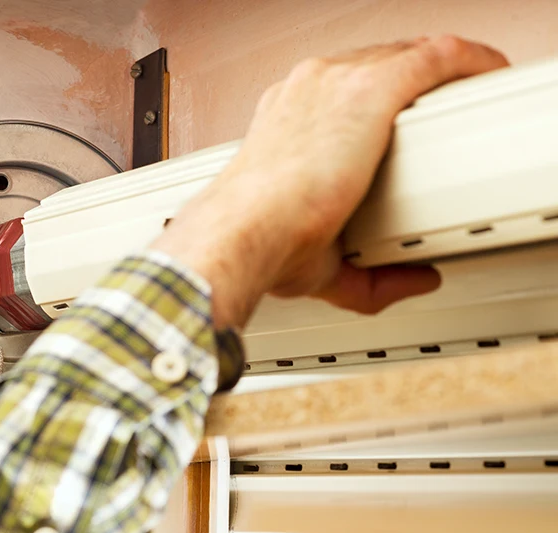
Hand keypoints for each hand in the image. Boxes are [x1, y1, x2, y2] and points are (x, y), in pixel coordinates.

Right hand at [152, 36, 508, 327]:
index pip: (334, 92)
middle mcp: (305, 93)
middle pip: (372, 65)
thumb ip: (370, 276)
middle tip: (441, 104)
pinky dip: (465, 61)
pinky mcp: (369, 90)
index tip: (393, 123)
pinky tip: (483, 70)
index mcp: (282, 121)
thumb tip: (415, 281)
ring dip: (439, 68)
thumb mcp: (320, 259)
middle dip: (410, 80)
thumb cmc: (258, 239)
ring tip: (470, 83)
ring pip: (403, 54)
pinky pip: (435, 56)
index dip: (370, 101)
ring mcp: (335, 84)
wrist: (246, 230)